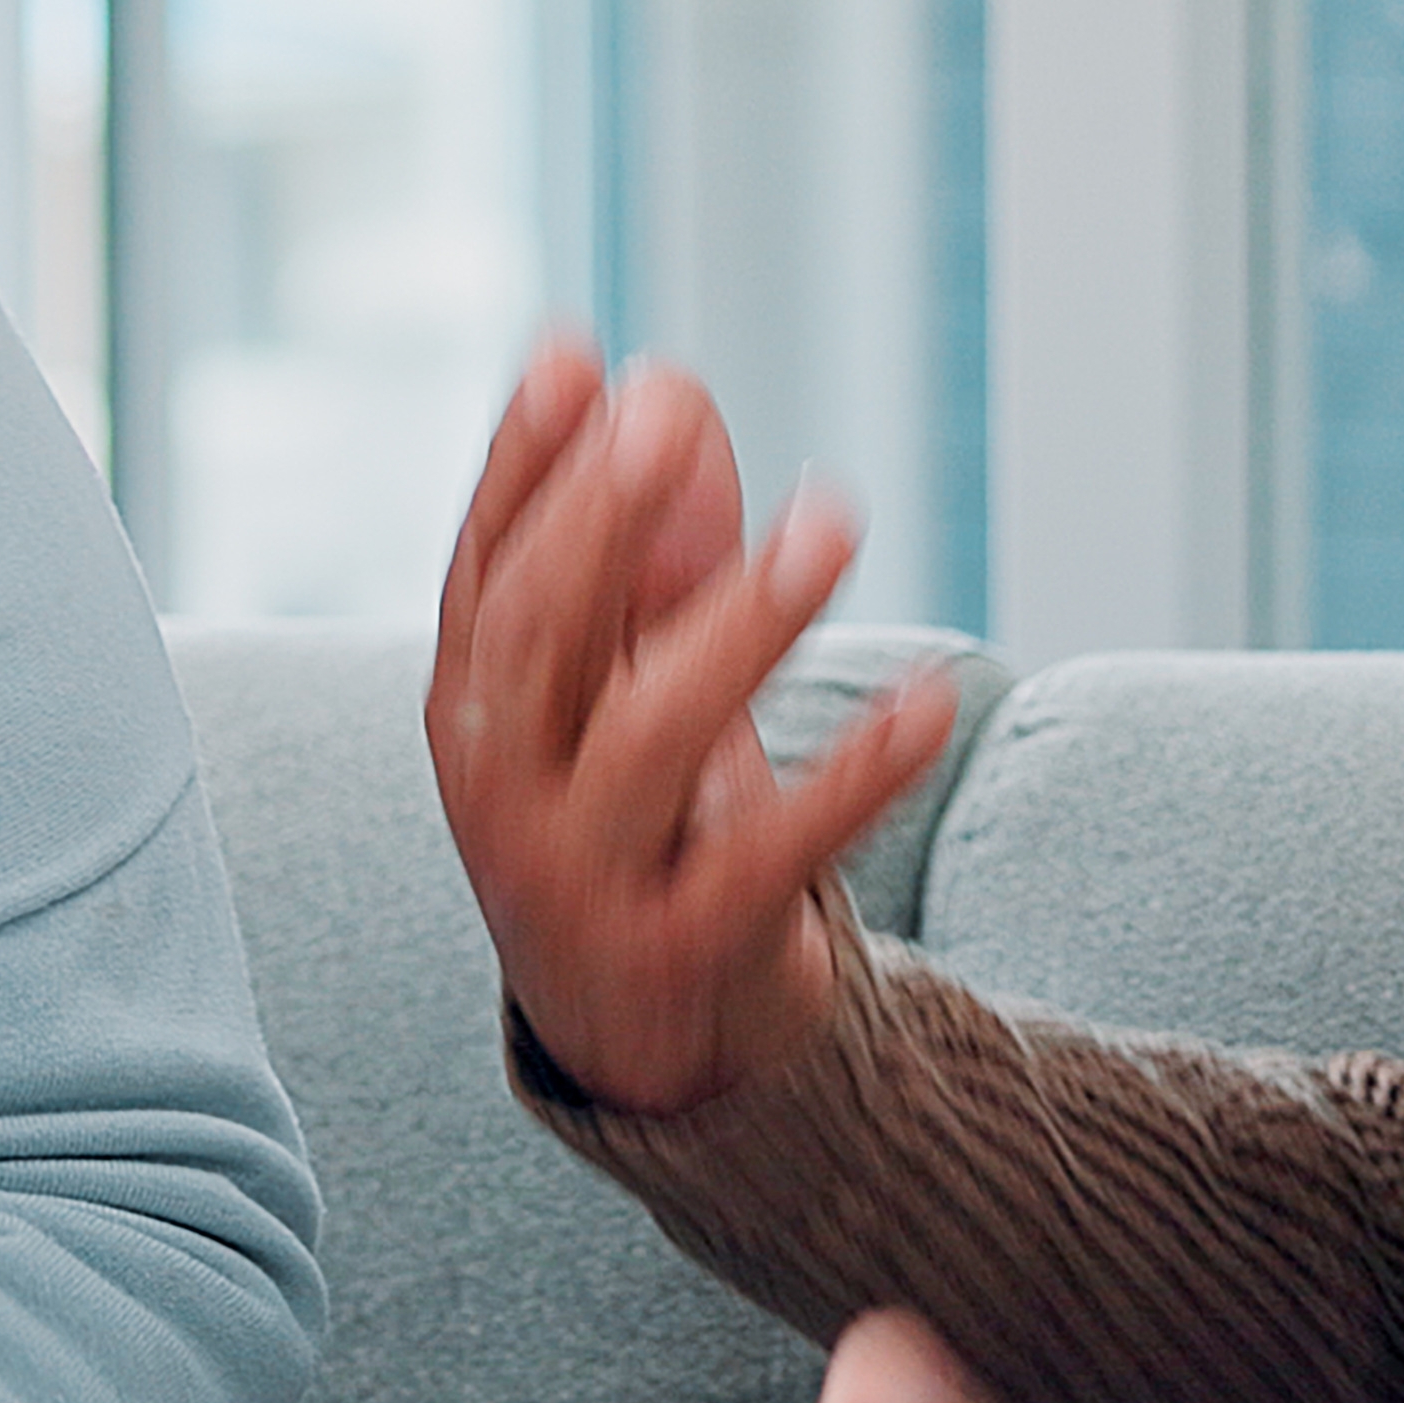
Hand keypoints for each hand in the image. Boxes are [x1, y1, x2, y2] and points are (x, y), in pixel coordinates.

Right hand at [430, 337, 950, 1115]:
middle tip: (664, 410)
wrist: (655, 1045)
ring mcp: (584, 881)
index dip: (520, 466)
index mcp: (475, 719)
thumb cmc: (641, 824)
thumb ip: (650, 552)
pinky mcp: (686, 952)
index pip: (482, 573)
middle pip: (537, 639)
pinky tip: (928, 699)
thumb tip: (671, 391)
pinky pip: (772, 856)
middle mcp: (504, 796)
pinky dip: (855, 776)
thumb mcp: (628, 686)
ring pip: (651, 738)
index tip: (577, 357)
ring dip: (744, 623)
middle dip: (595, 517)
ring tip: (832, 522)